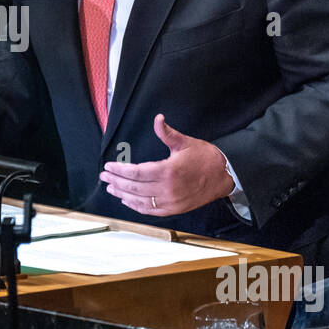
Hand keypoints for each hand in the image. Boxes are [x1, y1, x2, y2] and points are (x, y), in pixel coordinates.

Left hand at [98, 113, 234, 216]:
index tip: (109, 167)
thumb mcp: (186, 142)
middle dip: (116, 182)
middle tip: (104, 177)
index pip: (136, 172)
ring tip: (111, 188)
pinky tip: (127, 200)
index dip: (120, 171)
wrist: (224, 176)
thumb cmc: (205, 158)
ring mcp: (171, 202)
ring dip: (123, 195)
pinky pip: (150, 210)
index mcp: (169, 171)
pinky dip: (136, 206)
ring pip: (140, 201)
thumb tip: (158, 119)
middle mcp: (168, 189)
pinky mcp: (174, 209)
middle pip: (134, 187)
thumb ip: (167, 133)